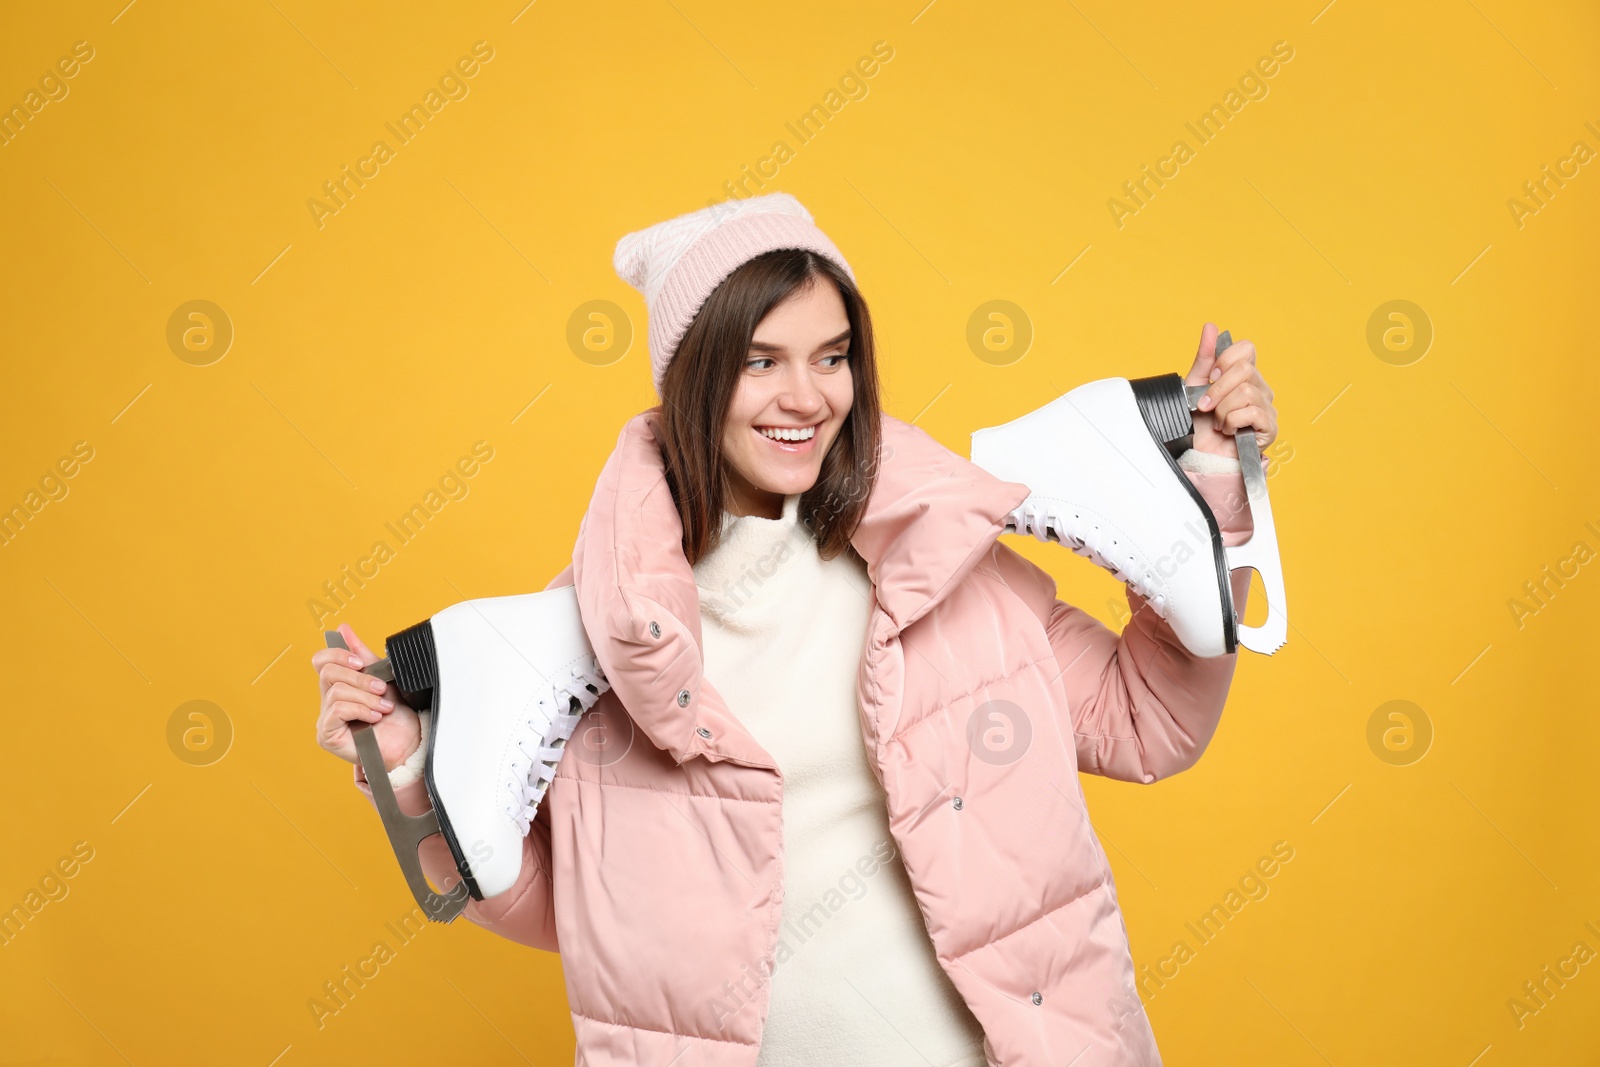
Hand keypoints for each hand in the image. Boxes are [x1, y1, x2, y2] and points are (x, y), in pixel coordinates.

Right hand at [313, 622, 421, 770]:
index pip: (321, 660)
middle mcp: (328, 701)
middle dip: (360, 678)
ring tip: (383, 707)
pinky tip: (375, 716)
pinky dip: (361, 709)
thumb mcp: (383, 678)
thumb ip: (363, 656)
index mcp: (339, 684)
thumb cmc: (397, 715)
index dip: (339, 655)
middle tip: (382, 688)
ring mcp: (325, 719)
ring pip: (337, 691)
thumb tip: (344, 628)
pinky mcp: (326, 735)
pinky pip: (338, 710)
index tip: (361, 662)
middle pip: (328, 672)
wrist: (408, 743)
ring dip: (366, 697)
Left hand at [1183, 322, 1277, 461]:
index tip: (1209, 378)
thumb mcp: (1195, 385)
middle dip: (1217, 390)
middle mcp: (1260, 388)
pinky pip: (1252, 412)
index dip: (1224, 360)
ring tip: (1217, 422)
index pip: (1247, 349)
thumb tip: (1211, 326)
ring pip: (1246, 392)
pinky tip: (1228, 431)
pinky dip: (1232, 422)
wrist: (1198, 454)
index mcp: (1245, 375)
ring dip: (1222, 410)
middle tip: (1206, 406)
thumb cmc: (1199, 422)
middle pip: (1244, 370)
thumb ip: (1205, 357)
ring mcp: (1268, 408)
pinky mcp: (1270, 428)